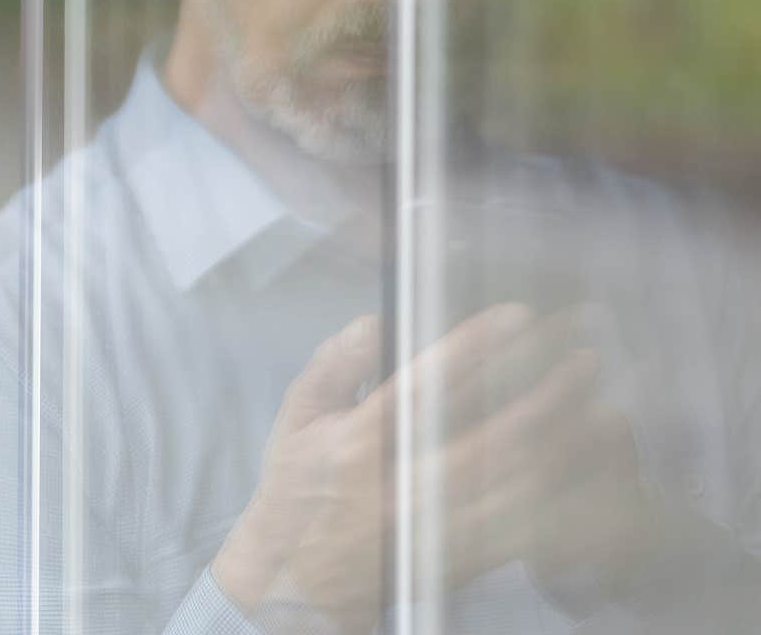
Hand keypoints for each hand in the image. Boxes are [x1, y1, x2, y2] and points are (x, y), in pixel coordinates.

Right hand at [211, 304, 613, 632]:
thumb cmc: (297, 490)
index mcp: (358, 444)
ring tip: (602, 408)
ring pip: (518, 485)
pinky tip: (586, 469)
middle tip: (583, 359)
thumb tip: (376, 323)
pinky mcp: (459, 558)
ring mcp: (435, 527)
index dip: (476, 348)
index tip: (518, 318)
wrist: (297, 579)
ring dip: (566, 445)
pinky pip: (523, 528)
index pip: (424, 386)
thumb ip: (334, 364)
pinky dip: (560, 498)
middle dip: (546, 393)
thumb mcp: (295, 416)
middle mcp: (401, 487)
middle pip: (492, 436)